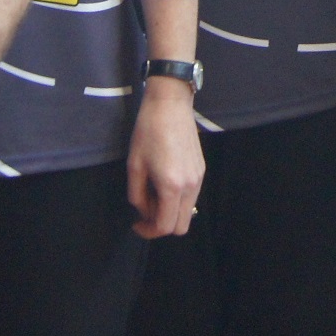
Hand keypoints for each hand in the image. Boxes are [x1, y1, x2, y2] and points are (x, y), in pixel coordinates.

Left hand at [126, 79, 203, 238]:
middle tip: (145, 212)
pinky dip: (178, 200)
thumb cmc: (148, 132)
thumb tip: (142, 210)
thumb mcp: (134, 165)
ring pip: (188, 212)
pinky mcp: (201, 170)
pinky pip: (192, 197)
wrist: (171, 105)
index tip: (136, 224)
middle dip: (161, 226)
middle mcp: (190, 186)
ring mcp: (199, 178)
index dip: (148, 231)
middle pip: (181, 226)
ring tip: (153, 194)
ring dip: (170, 212)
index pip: (164, 225)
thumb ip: (137, 195)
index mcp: (171, 186)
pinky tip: (164, 183)